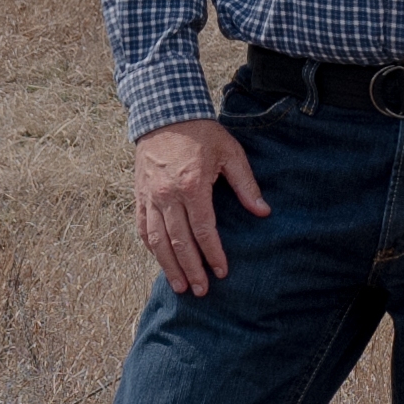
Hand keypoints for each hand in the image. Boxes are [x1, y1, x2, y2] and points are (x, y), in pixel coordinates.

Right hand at [133, 119, 266, 293]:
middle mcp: (167, 195)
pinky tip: (160, 261)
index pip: (203, 230)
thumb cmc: (202, 133)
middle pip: (179, 242)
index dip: (213, 253)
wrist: (164, 113)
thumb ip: (246, 184)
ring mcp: (150, 196)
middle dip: (191, 269)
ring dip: (168, 266)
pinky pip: (142, 227)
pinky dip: (151, 247)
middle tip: (201, 290)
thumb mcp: (230, 153)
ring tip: (180, 286)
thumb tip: (263, 211)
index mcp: (192, 185)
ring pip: (157, 240)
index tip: (222, 271)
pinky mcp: (139, 195)